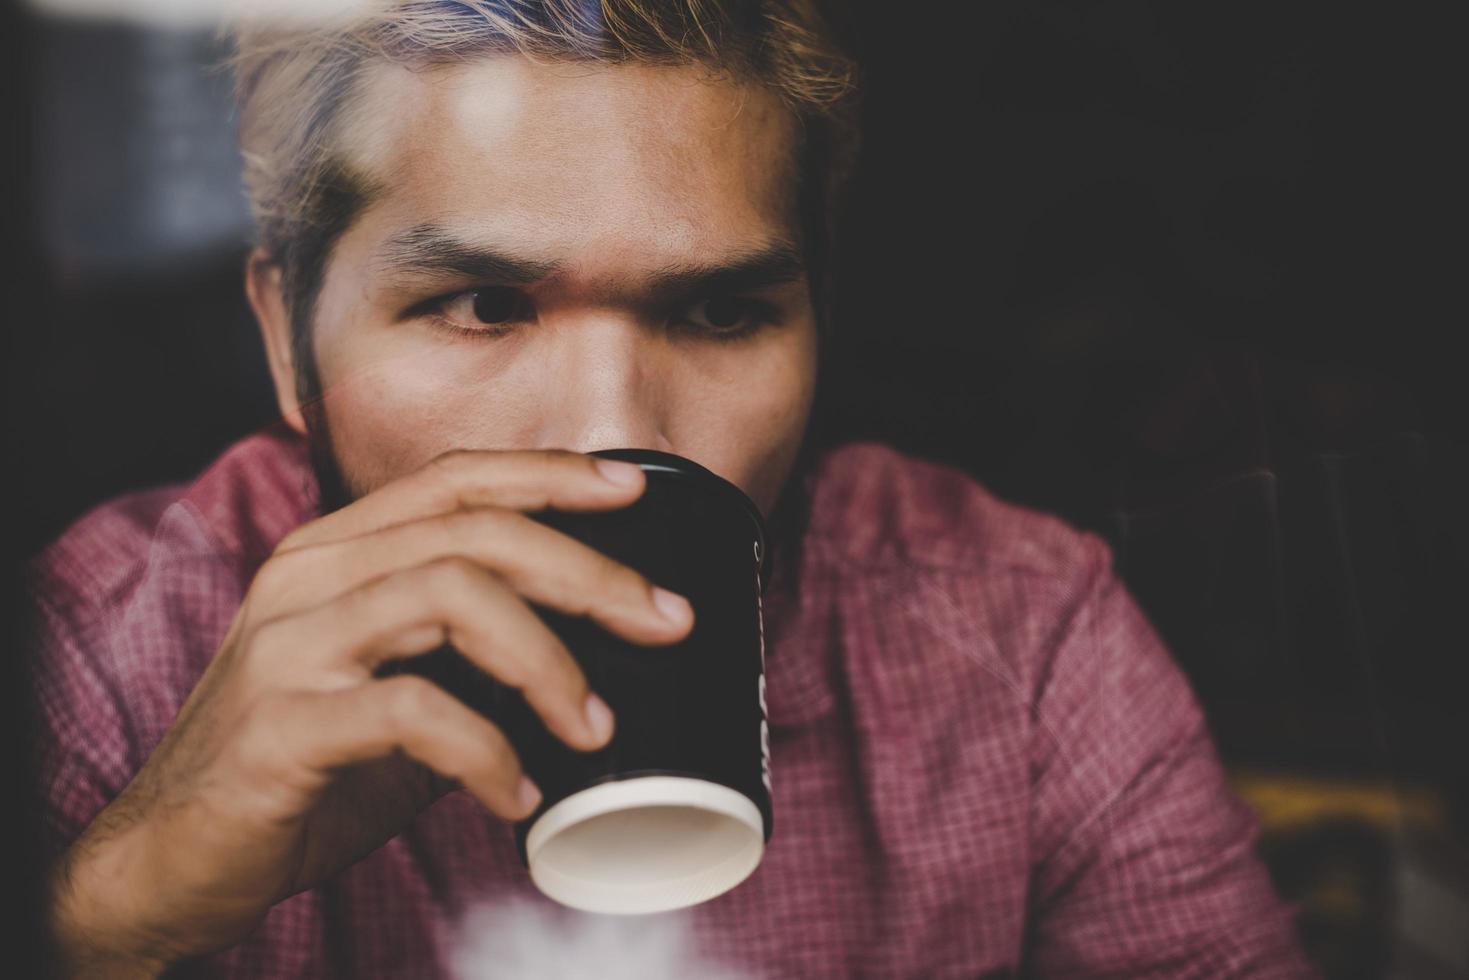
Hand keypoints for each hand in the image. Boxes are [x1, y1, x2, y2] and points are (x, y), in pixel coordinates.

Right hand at [48, 450, 694, 975]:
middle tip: (665, 621)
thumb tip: (594, 653)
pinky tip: (518, 796)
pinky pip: (414, 712)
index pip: (455, 479)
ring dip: (548, 661)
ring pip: (451, 594)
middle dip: (588, 571)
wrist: (170, 859)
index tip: (636, 490)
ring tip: (596, 728)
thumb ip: (468, 658)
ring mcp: (290, 644)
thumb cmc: (301, 770)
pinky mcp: (282, 723)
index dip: (550, 474)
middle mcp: (310, 577)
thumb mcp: (395, 692)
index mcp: (338, 554)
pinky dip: (488, 752)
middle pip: (474, 532)